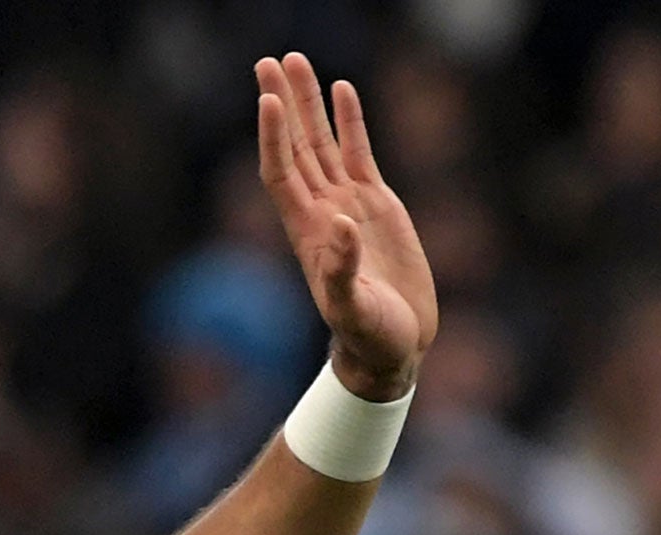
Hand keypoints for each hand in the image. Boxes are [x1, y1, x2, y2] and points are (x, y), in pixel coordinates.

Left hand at [255, 54, 436, 399]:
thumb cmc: (370, 338)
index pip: (282, 172)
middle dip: (282, 103)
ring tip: (296, 61)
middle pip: (294, 146)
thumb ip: (342, 272)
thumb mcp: (353, 310)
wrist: (393, 348)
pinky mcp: (377, 204)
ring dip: (308, 103)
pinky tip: (342, 90)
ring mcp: (347, 204)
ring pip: (322, 142)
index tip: (268, 98)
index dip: (273, 136)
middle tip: (268, 61)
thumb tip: (341, 227)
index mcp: (308, 233)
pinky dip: (350, 121)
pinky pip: (358, 152)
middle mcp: (321, 211)